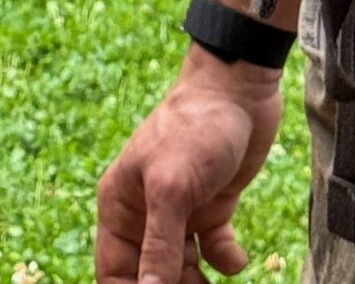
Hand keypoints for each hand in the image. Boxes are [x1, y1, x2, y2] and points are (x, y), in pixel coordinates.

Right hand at [96, 50, 285, 283]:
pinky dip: (225, 261)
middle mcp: (146, 212)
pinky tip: (236, 257)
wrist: (240, 89)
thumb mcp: (172, 187)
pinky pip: (213, 252)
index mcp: (121, 205)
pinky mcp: (212, 207)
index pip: (114, 272)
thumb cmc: (195, 126)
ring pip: (181, 269)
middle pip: (150, 275)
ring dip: (197, 283)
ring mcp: (181, 211)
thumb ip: (159, 244)